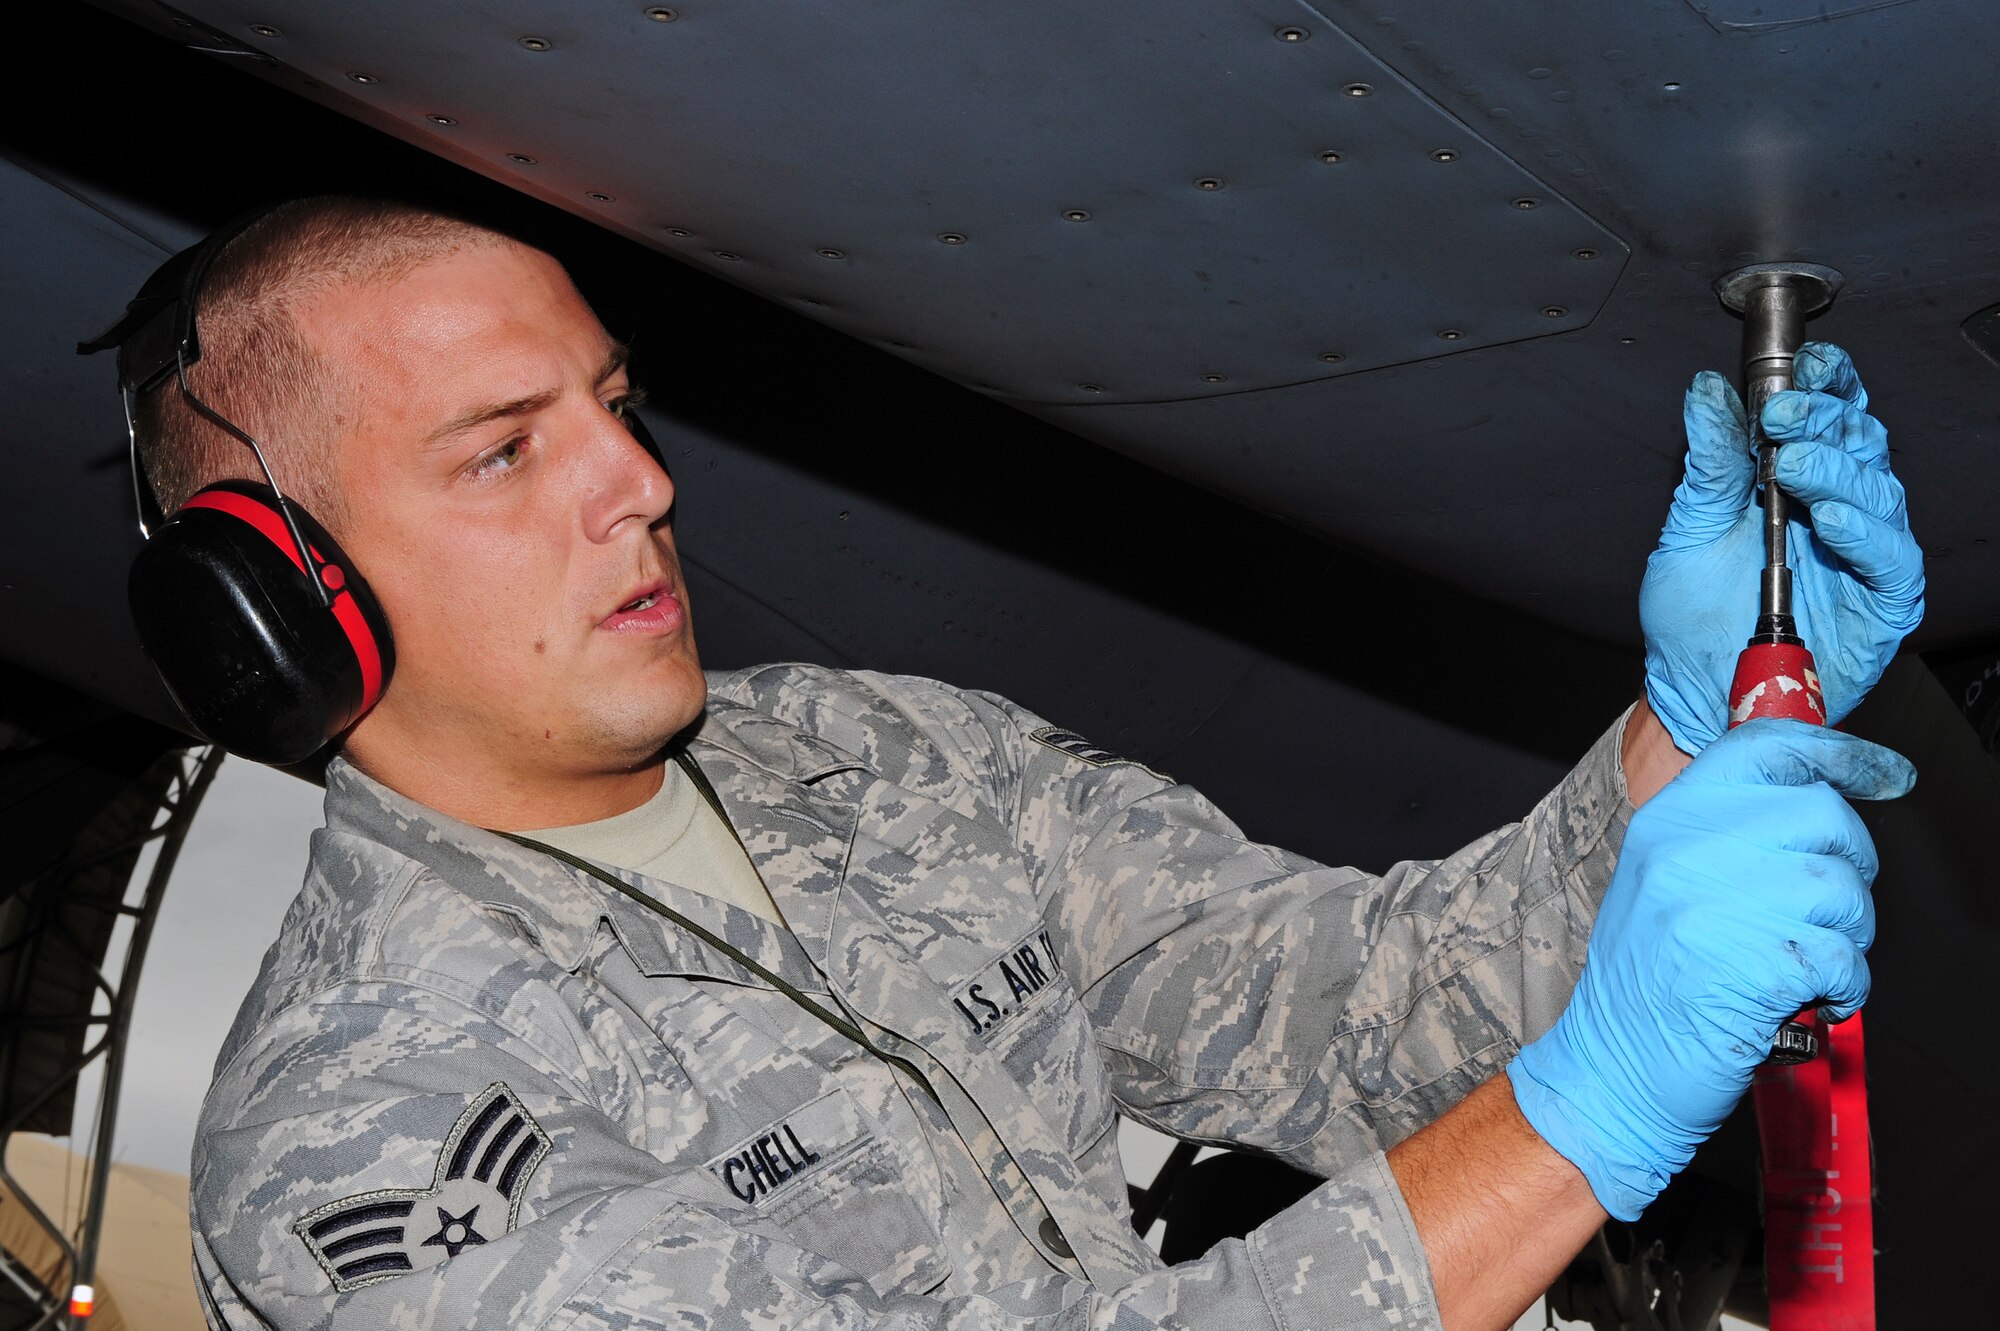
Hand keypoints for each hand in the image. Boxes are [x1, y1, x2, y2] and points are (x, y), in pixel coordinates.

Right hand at [1507, 720, 1913, 1219]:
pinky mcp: (1753, 965)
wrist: (1613, 1069)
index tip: (1883, 774)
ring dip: (1848, 935)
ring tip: (1807, 962)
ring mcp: (1716, 905)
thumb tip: (1817, 803)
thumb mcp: (1663, 882)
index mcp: (1668, 821)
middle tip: (1825, 909)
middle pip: (1823, 815)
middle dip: (1851, 867)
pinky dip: (1845, 986)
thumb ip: (1727, 834)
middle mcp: (1687, 851)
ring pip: (1843, 888)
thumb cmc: (1646, 983)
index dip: (1841, 754)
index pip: (1767, 748)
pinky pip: (1843, 957)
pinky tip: (1810, 998)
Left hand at [1639, 343, 1923, 754]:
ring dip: (1838, 471)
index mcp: (1798, 485)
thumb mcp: (1688, 528)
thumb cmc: (1692, 617)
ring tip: (1793, 465)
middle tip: (1781, 417)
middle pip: (1862, 444)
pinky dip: (1865, 534)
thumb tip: (1706, 391)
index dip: (1829, 384)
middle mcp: (1840, 513)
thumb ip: (1707, 461)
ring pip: (1881, 494)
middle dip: (1826, 420)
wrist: (1691, 692)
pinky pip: (1892, 561)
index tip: (1804, 366)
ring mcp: (1864, 559)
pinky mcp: (1881, 607)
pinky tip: (1830, 518)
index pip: (1833, 418)